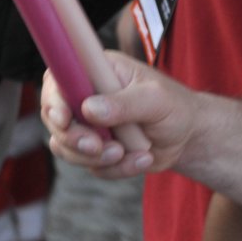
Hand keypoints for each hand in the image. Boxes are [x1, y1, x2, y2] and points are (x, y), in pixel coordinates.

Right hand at [41, 49, 197, 177]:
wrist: (188, 136)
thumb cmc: (174, 106)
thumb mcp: (156, 99)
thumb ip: (125, 103)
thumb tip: (90, 109)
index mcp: (95, 71)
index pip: (58, 79)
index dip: (53, 98)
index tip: (64, 119)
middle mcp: (85, 96)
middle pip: (54, 118)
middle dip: (73, 138)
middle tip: (98, 146)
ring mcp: (88, 126)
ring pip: (66, 147)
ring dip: (95, 157)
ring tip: (127, 153)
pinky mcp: (95, 151)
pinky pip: (92, 166)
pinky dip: (116, 168)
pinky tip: (141, 159)